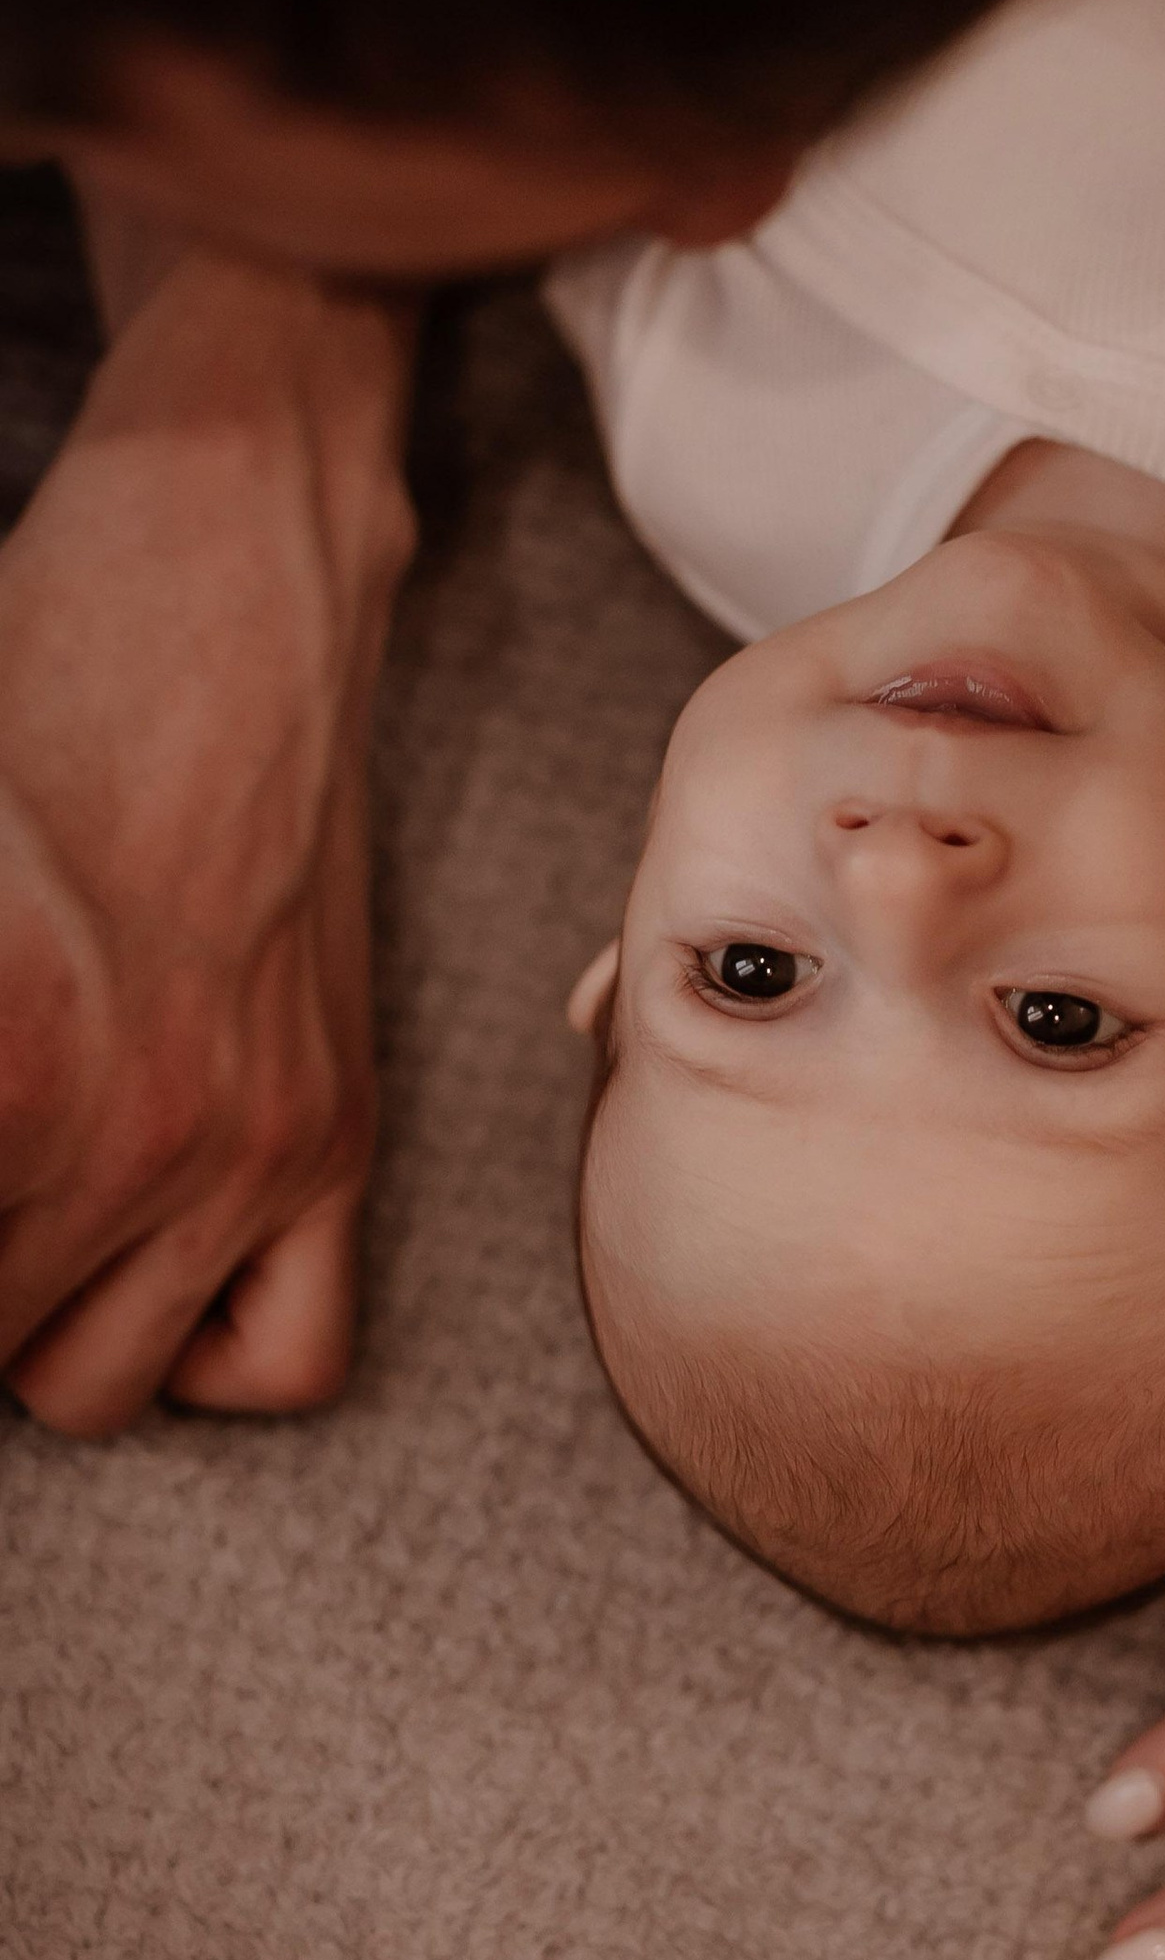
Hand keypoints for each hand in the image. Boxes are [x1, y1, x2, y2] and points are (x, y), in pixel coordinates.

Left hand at [0, 245, 415, 1430]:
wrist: (225, 578)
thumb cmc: (38, 688)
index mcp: (4, 1066)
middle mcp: (130, 1133)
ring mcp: (251, 1148)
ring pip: (91, 1381)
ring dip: (36, 1317)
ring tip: (15, 1219)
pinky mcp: (336, 1132)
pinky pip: (282, 1357)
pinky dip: (204, 1346)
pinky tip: (139, 1258)